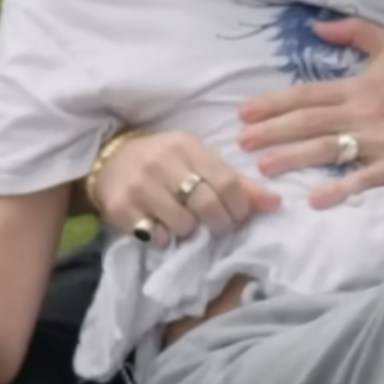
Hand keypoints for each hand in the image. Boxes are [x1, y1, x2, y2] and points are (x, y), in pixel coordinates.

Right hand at [96, 129, 279, 246]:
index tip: (237, 215)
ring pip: (184, 225)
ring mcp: (140, 186)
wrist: (109, 159)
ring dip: (189, 230)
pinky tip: (158, 225)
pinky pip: (156, 236)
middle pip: (208, 205)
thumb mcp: (197, 161)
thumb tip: (274, 203)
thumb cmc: (163, 161)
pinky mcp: (122, 208)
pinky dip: (163, 237)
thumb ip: (234, 181)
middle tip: (215, 225)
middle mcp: (162, 163)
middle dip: (219, 223)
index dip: (240, 207)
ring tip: (182, 221)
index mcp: (186, 146)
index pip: (228, 183)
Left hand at [237, 16, 383, 209]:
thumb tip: (316, 27)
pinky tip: (315, 200)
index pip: (307, 95)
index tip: (245, 113)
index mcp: (359, 87)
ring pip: (328, 150)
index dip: (274, 104)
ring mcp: (378, 142)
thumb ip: (354, 31)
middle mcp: (363, 114)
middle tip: (241, 143)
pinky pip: (362, 180)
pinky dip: (339, 190)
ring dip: (293, 158)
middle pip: (309, 123)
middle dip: (272, 133)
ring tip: (264, 167)